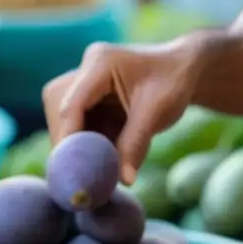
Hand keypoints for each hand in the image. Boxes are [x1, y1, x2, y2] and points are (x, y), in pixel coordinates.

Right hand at [42, 40, 202, 183]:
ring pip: (63, 118)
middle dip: (69, 143)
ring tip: (97, 164)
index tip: (73, 169)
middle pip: (60, 111)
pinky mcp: (86, 96)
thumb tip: (123, 180)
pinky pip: (77, 123)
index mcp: (101, 63)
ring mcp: (83, 82)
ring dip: (77, 143)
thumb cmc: (173, 83)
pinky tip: (103, 153)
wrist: (182, 69)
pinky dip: (87, 142)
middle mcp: (85, 69)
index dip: (69, 138)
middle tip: (83, 172)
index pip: (72, 104)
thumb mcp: (157, 113)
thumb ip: (135, 145)